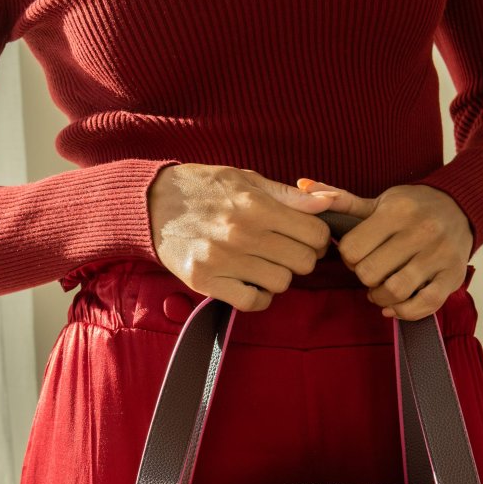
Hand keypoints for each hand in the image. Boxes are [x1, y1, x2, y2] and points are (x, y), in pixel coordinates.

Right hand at [146, 163, 340, 310]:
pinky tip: (252, 284)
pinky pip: (252, 302)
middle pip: (303, 262)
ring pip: (281, 283)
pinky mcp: (206, 281)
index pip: (314, 233)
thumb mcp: (247, 180)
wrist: (153, 203)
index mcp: (255, 205)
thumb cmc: (205, 189)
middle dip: (302, 258)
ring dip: (279, 277)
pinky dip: (259, 298)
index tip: (307, 237)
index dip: (318, 237)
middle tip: (286, 251)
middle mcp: (240, 233)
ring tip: (264, 264)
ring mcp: (222, 260)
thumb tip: (329, 202)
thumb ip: (288, 196)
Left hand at [295, 177, 473, 319]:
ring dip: (380, 298)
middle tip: (369, 274)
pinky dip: (405, 312)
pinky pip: (425, 304)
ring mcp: (439, 255)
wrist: (461, 207)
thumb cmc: (413, 207)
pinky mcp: (453, 276)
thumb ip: (342, 200)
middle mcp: (420, 231)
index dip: (348, 258)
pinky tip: (396, 307)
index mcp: (397, 211)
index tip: (357, 256)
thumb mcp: (379, 200)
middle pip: (370, 273)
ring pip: (395, 291)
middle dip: (364, 278)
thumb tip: (303, 188)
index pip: (353, 249)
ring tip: (380, 292)